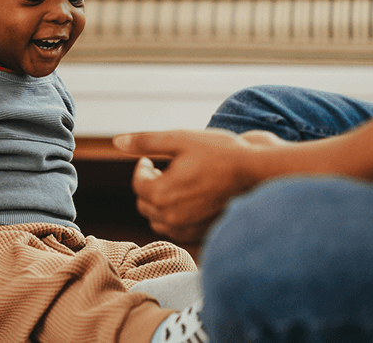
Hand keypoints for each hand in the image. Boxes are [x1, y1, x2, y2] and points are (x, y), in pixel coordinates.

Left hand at [114, 129, 263, 243]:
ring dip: (159, 202)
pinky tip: (187, 199)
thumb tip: (117, 141)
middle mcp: (170, 216)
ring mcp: (186, 228)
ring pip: (157, 219)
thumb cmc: (219, 153)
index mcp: (161, 193)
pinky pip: (175, 229)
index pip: (138, 182)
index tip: (153, 158)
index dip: (143, 166)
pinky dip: (173, 216)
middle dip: (149, 184)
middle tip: (163, 168)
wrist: (255, 173)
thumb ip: (145, 142)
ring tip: (176, 183)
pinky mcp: (200, 233)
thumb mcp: (179, 139)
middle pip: (144, 202)